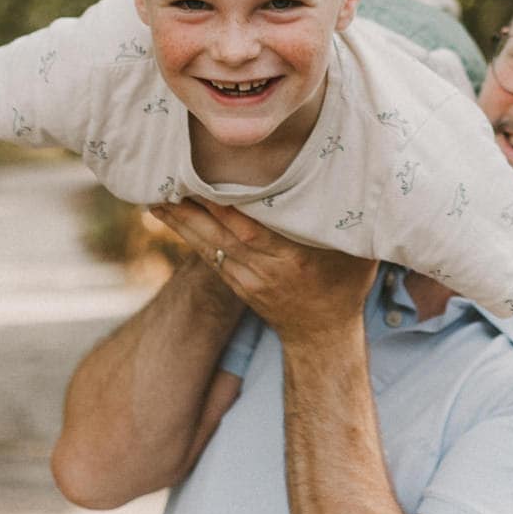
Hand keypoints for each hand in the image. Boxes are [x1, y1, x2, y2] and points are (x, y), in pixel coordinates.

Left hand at [149, 199, 378, 343]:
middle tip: (165, 180)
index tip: (204, 181)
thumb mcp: (357, 252)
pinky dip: (187, 235)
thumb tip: (354, 177)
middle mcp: (265, 270)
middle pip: (221, 235)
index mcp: (293, 260)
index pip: (251, 230)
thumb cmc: (345, 285)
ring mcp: (247, 280)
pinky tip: (169, 216)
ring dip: (180, 222)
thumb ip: (349, 221)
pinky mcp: (236, 285)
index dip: (224, 208)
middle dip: (191, 209)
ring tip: (155, 195)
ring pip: (208, 246)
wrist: (322, 336)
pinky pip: (208, 256)